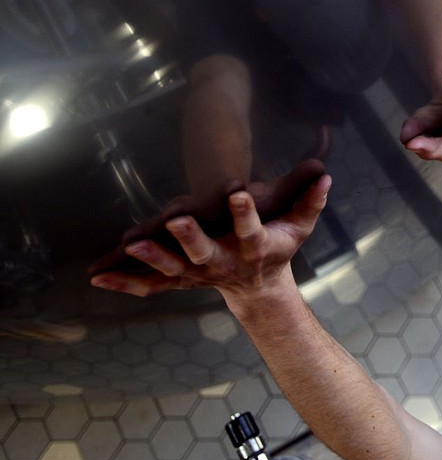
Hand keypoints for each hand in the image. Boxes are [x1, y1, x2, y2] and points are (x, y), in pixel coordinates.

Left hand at [89, 174, 330, 306]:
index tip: (239, 190)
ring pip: (171, 267)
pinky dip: (125, 282)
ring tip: (131, 242)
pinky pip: (149, 284)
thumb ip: (310, 200)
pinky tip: (97, 279)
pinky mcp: (179, 279)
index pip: (251, 227)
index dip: (246, 210)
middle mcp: (224, 263)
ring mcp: (198, 274)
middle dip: (189, 236)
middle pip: (205, 251)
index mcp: (254, 247)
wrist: (257, 287)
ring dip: (150, 256)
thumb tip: (325, 173)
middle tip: (175, 219)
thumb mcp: (299, 225)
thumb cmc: (278, 248)